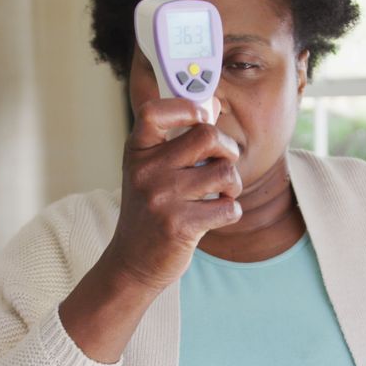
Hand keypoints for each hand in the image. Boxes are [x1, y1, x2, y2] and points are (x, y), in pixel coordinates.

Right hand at [106, 97, 241, 290]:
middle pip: (207, 135)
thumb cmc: (149, 211)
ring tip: (221, 194)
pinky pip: (228, 207)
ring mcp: (161, 199)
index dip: (186, 106)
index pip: (154, 111)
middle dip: (228, 150)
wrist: (132, 262)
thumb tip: (212, 103)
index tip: (202, 117)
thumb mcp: (152, 169)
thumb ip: (179, 137)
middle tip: (223, 164)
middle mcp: (146, 171)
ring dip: (232, 185)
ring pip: (224, 172)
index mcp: (137, 152)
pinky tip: (215, 216)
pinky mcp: (179, 226)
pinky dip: (231, 211)